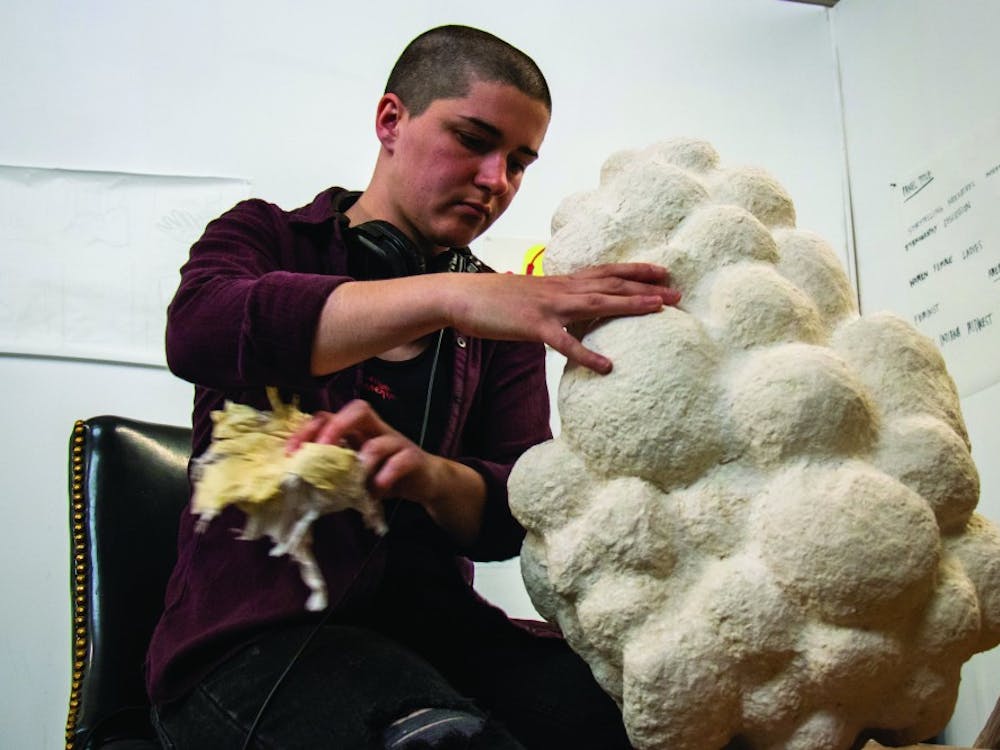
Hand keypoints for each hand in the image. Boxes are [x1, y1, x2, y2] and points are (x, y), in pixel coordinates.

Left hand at [287, 401, 487, 543]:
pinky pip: (401, 461)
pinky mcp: (414, 459)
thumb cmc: (383, 476)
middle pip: (358, 409)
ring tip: (355, 481)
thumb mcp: (354, 473)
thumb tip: (296, 486)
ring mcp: (397, 443)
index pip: (329, 416)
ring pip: (381, 439)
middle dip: (337, 427)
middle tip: (323, 450)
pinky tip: (376, 491)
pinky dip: (386, 476)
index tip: (290, 453)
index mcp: (356, 431)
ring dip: (365, 460)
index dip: (308, 429)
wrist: (426, 482)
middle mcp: (376, 430)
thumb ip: (333, 473)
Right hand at [448, 262, 680, 373]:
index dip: (636, 271)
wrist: (461, 296)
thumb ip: (553, 302)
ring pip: (597, 304)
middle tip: (678, 293)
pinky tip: (606, 366)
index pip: (605, 272)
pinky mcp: (533, 326)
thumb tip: (568, 313)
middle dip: (646, 288)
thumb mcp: (530, 295)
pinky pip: (564, 343)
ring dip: (630, 306)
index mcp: (560, 282)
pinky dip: (586, 354)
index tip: (663, 271)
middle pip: (611, 285)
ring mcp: (549, 306)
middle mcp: (560, 289)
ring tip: (660, 310)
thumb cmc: (493, 299)